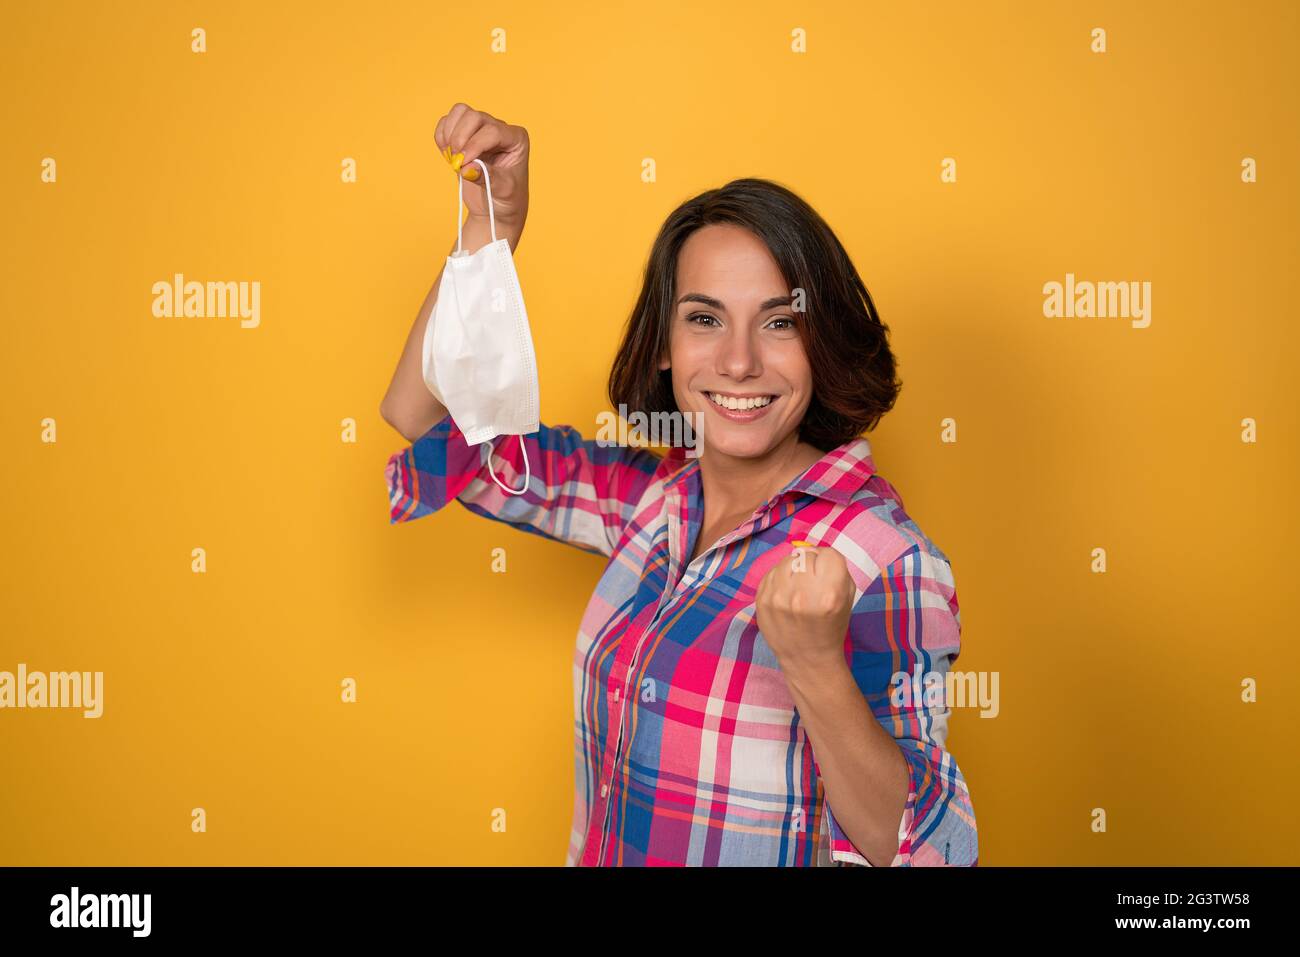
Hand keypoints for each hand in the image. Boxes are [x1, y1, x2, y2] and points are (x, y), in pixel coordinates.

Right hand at [434, 103, 529, 229]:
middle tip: (457, 162)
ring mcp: (481, 129)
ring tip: (452, 158)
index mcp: (516, 139)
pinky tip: (447, 155)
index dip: (474, 145)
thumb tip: (467, 167)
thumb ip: (487, 177)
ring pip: (460, 112)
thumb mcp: (502, 191)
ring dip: (450, 134)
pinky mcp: (464, 134)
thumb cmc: (507, 198)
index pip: (492, 131)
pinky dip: (441, 136)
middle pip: (474, 116)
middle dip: (460, 138)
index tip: (462, 166)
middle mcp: (500, 129)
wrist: (496, 207)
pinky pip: (447, 122)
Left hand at [755, 543, 856, 676]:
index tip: (828, 575)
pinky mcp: (761, 600)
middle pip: (807, 554)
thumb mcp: (847, 598)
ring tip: (798, 587)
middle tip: (813, 583)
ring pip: (787, 560)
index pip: (829, 554)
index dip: (830, 563)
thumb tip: (816, 551)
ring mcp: (778, 597)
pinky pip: (772, 572)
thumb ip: (837, 571)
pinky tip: (786, 594)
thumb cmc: (831, 627)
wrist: (807, 658)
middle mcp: (802, 594)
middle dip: (812, 565)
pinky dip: (780, 578)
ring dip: (794, 569)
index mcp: (830, 594)